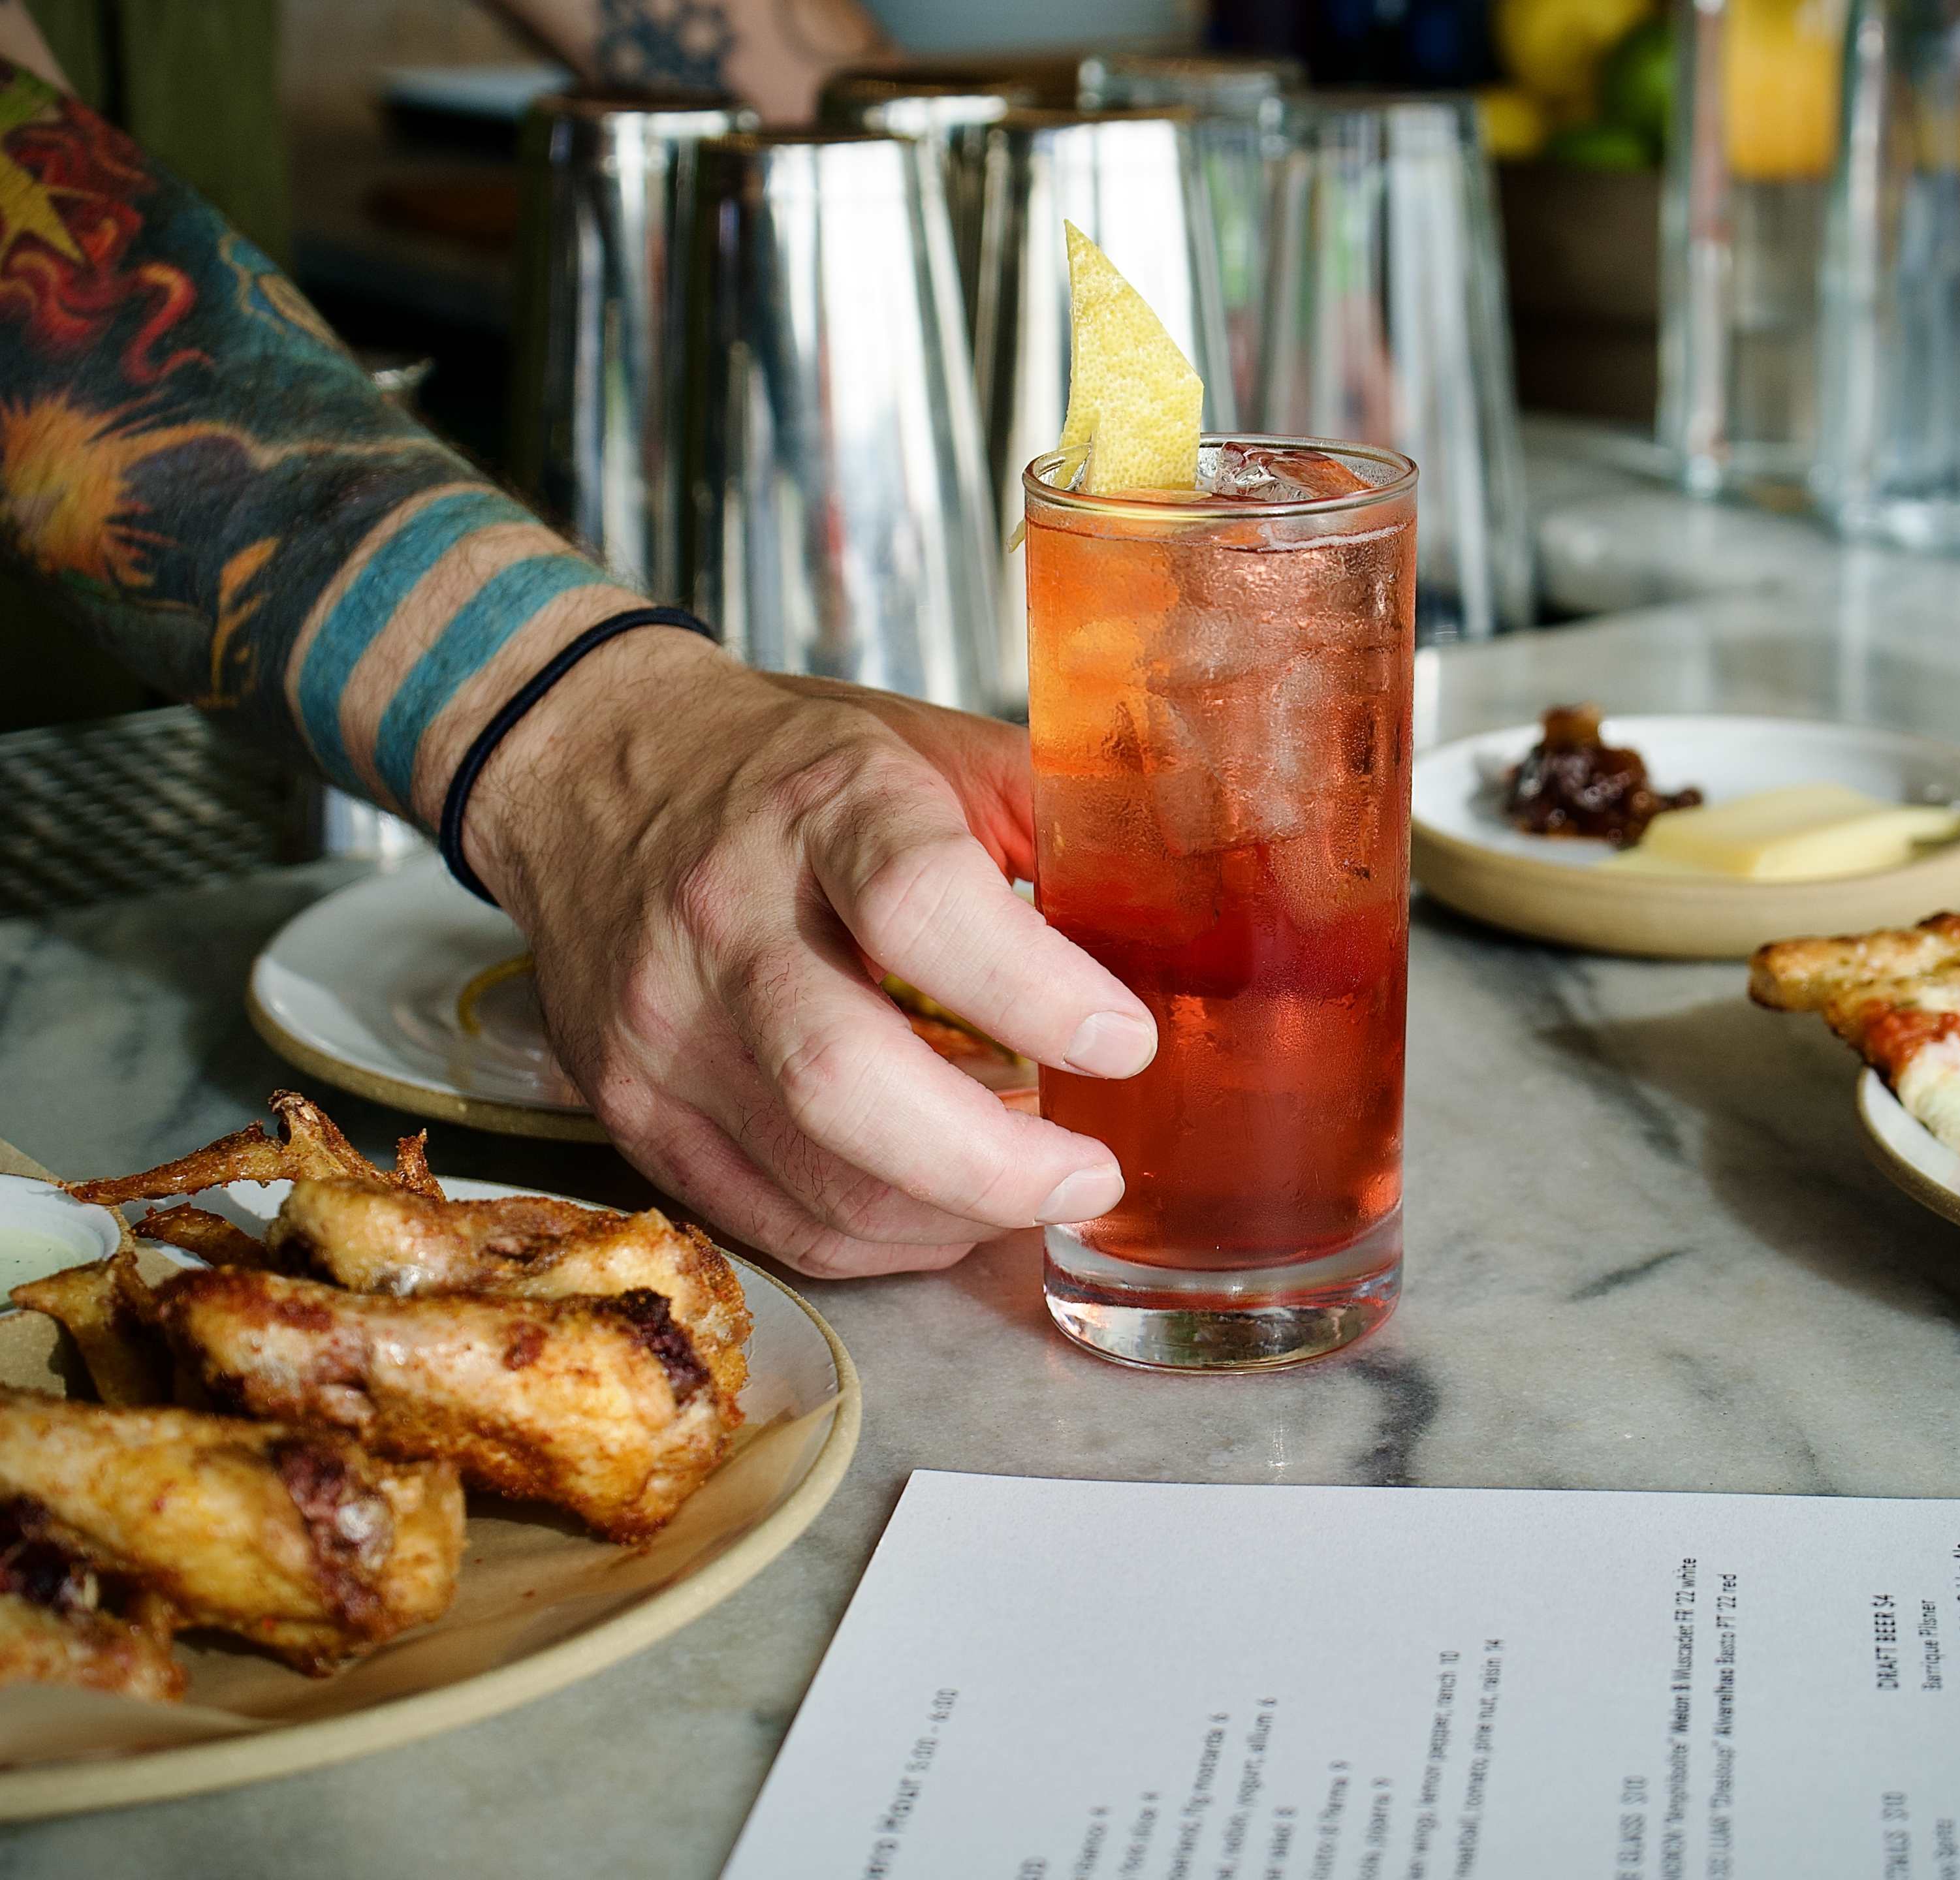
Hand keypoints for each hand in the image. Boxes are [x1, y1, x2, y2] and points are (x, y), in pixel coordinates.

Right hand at [462, 628, 1156, 1276]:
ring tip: (1034, 1186)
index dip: (1036, 992)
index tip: (1126, 1043)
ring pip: (817, 1178)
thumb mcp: (933, 751)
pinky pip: (774, 1221)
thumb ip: (1059, 821)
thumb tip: (1201, 909)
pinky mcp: (631, 1113)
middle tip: (1093, 1174)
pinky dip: (882, 1237)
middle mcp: (723, 920)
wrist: (589, 778)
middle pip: (847, 1079)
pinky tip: (945, 1205)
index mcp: (821, 806)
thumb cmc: (791, 771)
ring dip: (953, 1212)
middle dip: (995, 1162)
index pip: (917, 904)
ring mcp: (663, 1028)